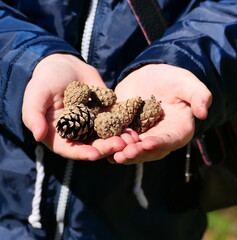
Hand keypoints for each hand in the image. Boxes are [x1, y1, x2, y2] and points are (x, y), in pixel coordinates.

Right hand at [22, 54, 137, 159]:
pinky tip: (135, 126)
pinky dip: (125, 124)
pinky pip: (116, 121)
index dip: (82, 153)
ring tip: (132, 138)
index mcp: (60, 134)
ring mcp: (93, 124)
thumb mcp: (36, 94)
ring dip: (120, 139)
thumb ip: (34, 115)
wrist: (64, 65)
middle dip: (106, 147)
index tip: (94, 154)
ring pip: (107, 136)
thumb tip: (38, 136)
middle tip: (121, 145)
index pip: (70, 149)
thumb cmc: (46, 80)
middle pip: (93, 144)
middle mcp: (78, 133)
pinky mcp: (105, 114)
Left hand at [110, 64, 211, 163]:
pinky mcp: (127, 130)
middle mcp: (159, 137)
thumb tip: (204, 112)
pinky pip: (120, 139)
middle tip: (124, 154)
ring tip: (112, 154)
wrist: (150, 77)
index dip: (160, 143)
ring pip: (133, 149)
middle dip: (137, 153)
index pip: (170, 139)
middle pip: (149, 150)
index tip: (147, 144)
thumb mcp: (186, 83)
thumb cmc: (172, 79)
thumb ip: (198, 95)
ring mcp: (142, 135)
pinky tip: (102, 145)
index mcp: (177, 129)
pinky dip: (112, 143)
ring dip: (123, 152)